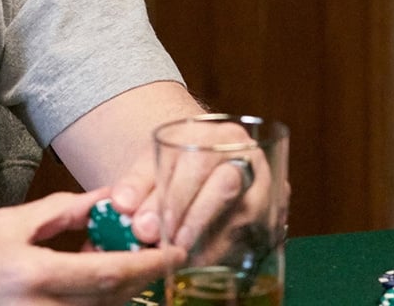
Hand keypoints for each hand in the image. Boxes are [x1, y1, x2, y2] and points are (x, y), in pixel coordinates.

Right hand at [0, 189, 177, 305]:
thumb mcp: (13, 222)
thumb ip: (65, 211)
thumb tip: (108, 198)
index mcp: (35, 274)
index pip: (109, 273)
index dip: (149, 264)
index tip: (175, 251)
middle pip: (112, 298)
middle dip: (143, 277)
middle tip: (161, 253)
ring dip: (122, 290)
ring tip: (127, 262)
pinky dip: (98, 300)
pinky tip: (97, 281)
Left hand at [144, 121, 277, 261]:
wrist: (205, 163)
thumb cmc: (176, 167)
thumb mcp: (152, 165)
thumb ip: (136, 184)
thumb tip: (120, 204)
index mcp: (209, 134)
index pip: (194, 164)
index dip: (169, 198)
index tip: (142, 226)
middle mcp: (242, 151)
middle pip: (224, 185)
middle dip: (191, 218)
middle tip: (162, 243)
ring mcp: (262, 180)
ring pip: (243, 210)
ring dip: (208, 237)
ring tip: (178, 254)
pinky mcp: (272, 206)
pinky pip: (254, 230)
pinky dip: (224, 248)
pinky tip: (199, 259)